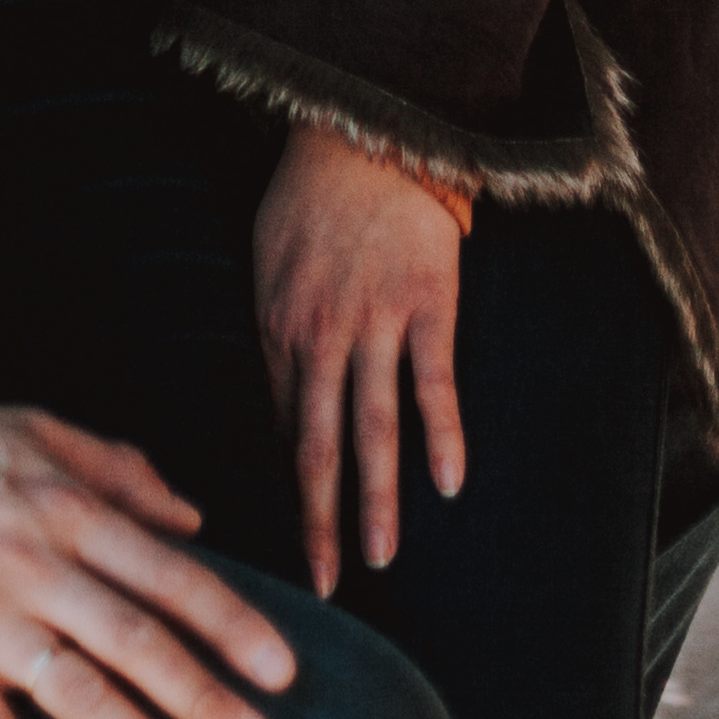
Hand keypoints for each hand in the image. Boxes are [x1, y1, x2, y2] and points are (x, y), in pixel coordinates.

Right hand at [0, 396, 294, 718]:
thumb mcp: (34, 428)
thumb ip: (120, 468)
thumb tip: (193, 516)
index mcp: (69, 510)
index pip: (169, 575)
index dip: (230, 624)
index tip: (282, 671)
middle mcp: (38, 568)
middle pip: (138, 643)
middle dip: (206, 699)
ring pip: (80, 694)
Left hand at [253, 124, 466, 597]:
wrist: (364, 132)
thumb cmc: (310, 198)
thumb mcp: (268, 264)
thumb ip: (278, 340)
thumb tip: (281, 412)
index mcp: (278, 329)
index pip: (280, 431)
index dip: (286, 493)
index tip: (291, 549)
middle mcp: (321, 335)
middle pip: (316, 444)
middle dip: (319, 521)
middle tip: (324, 587)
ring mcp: (376, 321)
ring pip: (373, 426)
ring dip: (377, 497)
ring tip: (378, 556)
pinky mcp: (428, 303)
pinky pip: (434, 380)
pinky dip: (442, 433)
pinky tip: (449, 483)